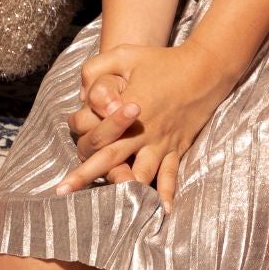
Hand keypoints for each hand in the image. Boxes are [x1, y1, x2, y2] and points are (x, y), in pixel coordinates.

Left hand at [58, 43, 226, 210]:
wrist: (204, 69)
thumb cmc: (162, 61)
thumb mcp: (126, 54)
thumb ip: (96, 69)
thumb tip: (79, 93)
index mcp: (127, 110)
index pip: (98, 137)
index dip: (79, 151)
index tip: (63, 163)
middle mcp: (143, 131)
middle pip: (111, 159)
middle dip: (86, 177)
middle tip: (64, 194)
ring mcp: (162, 142)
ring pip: (142, 174)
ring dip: (127, 195)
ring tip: (113, 215)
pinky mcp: (177, 147)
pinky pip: (171, 174)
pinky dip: (168, 194)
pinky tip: (163, 212)